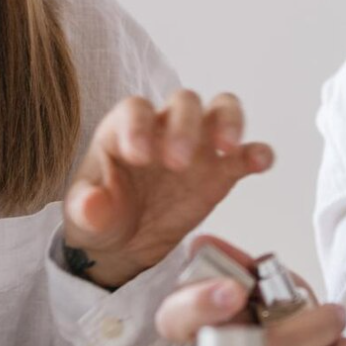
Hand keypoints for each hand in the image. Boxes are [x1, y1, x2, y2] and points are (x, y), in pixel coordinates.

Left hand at [62, 92, 272, 287]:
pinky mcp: (221, 171)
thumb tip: (91, 206)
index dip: (139, 125)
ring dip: (229, 122)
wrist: (124, 242)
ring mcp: (197, 146)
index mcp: (126, 129)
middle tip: (177, 162)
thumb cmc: (102, 216)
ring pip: (221, 110)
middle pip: (184, 103)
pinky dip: (257, 153)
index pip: (136, 110)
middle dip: (185, 127)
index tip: (139, 155)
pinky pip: (246, 152)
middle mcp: (165, 128)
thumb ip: (86, 208)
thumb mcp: (85, 216)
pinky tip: (259, 162)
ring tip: (228, 148)